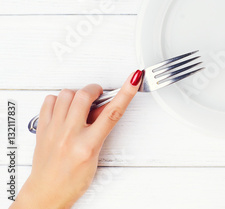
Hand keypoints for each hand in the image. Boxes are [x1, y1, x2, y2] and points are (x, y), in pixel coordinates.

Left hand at [11, 70, 142, 208]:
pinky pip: (49, 101)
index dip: (126, 93)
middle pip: (85, 96)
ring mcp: (53, 130)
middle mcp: (69, 135)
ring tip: (80, 104)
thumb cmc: (72, 180)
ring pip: (66, 94)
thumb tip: (104, 109)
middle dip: (95, 90)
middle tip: (98, 95)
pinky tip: (64, 108)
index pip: (112, 113)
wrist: (47, 193)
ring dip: (77, 94)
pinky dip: (59, 100)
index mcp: (87, 145)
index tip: (134, 79)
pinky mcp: (42, 128)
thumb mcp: (95, 156)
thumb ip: (99, 130)